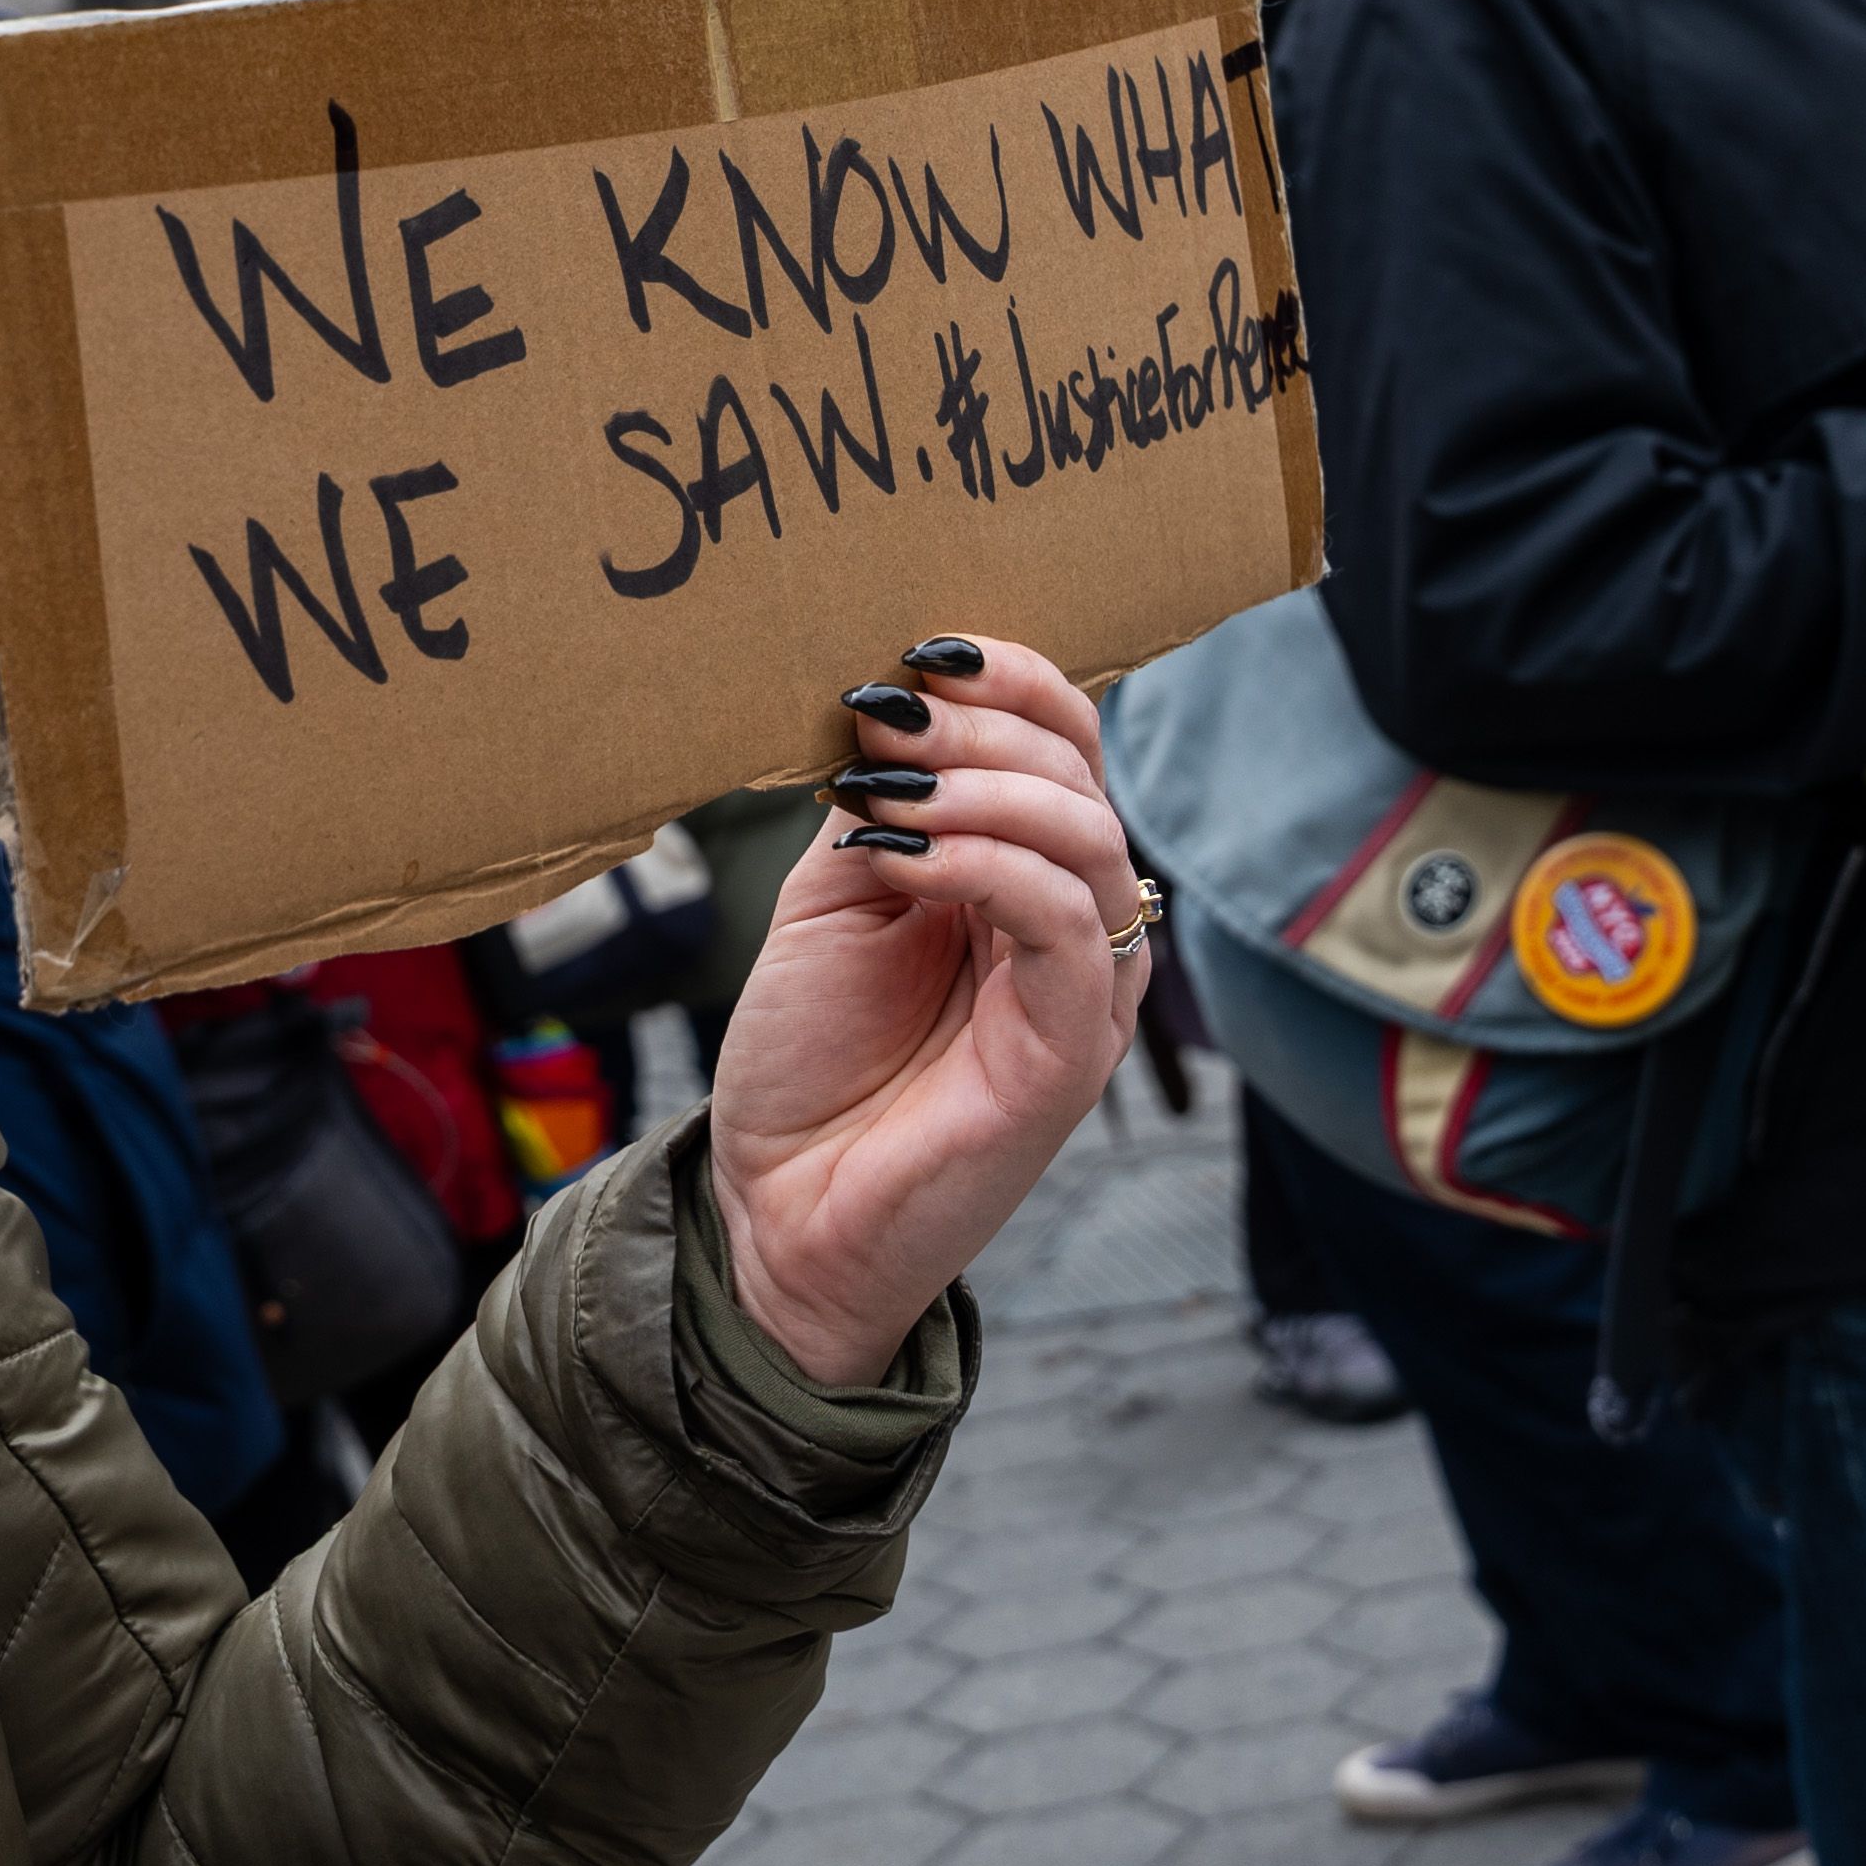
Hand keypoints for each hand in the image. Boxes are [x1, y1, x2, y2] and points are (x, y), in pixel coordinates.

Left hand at [705, 636, 1148, 1389]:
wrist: (779, 1212)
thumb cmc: (809, 1064)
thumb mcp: (832, 900)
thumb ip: (879, 811)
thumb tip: (894, 705)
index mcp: (1024, 873)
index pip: (1063, 742)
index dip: (1009, 680)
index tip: (917, 653)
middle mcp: (1071, 923)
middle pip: (1080, 772)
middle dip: (980, 724)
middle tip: (884, 719)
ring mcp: (1083, 988)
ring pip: (1086, 835)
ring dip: (983, 787)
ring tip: (888, 794)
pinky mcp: (1072, 1049)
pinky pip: (1066, 925)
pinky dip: (987, 867)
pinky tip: (903, 863)